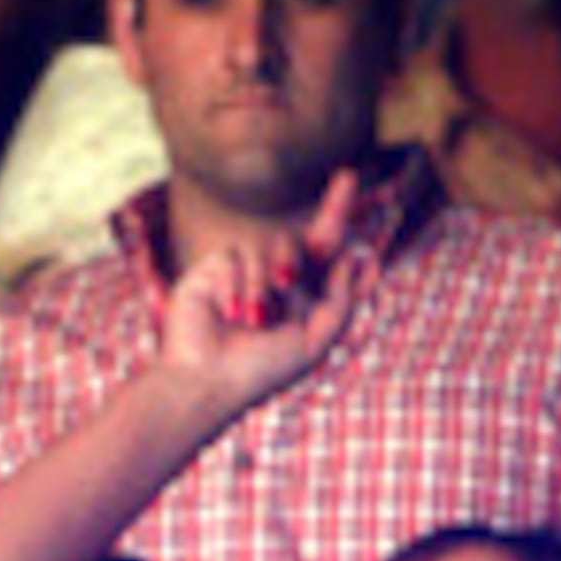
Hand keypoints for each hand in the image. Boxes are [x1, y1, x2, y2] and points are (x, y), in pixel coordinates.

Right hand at [152, 168, 360, 417]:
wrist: (206, 381)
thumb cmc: (259, 370)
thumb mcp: (314, 341)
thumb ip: (341, 302)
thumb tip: (354, 259)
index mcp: (298, 298)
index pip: (323, 252)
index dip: (338, 217)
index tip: (350, 179)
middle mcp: (272, 280)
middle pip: (301, 239)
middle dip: (327, 217)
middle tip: (346, 185)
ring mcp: (242, 272)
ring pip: (271, 248)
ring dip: (265, 287)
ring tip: (252, 320)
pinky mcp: (212, 268)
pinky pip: (236, 256)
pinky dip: (236, 286)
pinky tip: (226, 313)